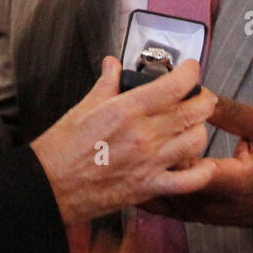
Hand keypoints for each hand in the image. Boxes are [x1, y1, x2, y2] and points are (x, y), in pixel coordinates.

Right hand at [31, 57, 216, 224]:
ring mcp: (149, 163)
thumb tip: (113, 65)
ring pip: (197, 141)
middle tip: (198, 96)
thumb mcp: (83, 107)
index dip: (191, 73)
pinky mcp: (149, 187)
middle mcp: (143, 135)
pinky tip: (200, 163)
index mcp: (127, 110)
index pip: (175, 85)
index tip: (191, 70)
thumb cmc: (61, 149)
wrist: (49, 186)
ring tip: (192, 127)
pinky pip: (189, 181)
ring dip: (200, 131)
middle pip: (195, 111)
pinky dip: (201, 171)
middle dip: (203, 99)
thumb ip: (106, 83)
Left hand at [145, 94, 252, 230]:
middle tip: (137, 120)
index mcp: (231, 183)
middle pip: (160, 177)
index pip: (187, 165)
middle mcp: (207, 204)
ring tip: (135, 134)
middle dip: (147, 149)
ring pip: (153, 189)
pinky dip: (147, 176)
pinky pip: (157, 196)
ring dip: (143, 164)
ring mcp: (194, 213)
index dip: (167, 137)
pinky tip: (142, 154)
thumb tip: (200, 93)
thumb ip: (234, 113)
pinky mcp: (186, 214)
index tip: (159, 112)